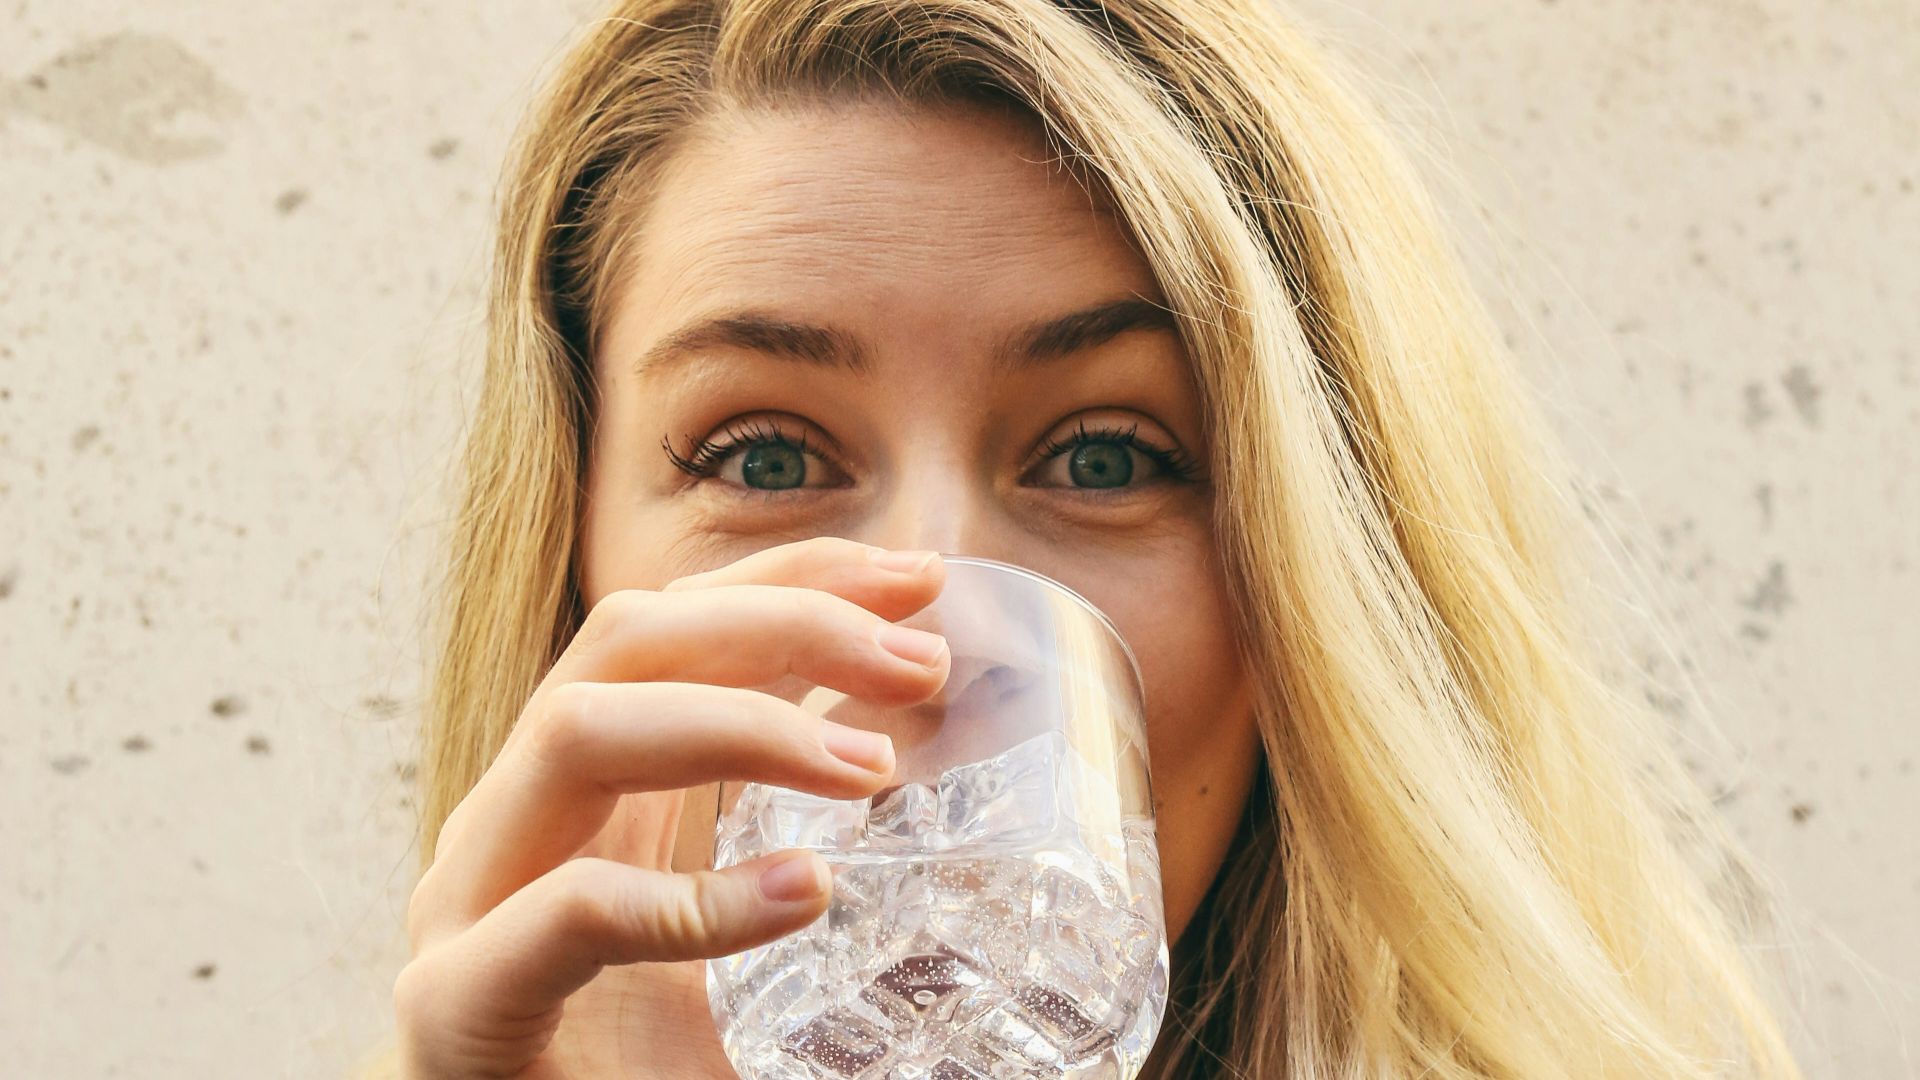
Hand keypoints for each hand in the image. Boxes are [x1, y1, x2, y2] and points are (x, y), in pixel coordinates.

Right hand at [392, 537, 949, 1077]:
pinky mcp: (458, 1004)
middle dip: (782, 620)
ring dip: (740, 723)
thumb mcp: (743, 920)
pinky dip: (691, 897)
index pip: (677, 624)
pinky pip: (567, 911)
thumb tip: (929, 755)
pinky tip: (799, 894)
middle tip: (922, 661)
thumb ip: (796, 832)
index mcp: (585, 787)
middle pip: (627, 639)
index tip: (920, 578)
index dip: (793, 576)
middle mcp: (519, 818)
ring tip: (870, 774)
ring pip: (577, 729)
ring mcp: (471, 903)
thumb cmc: (655, 1071)